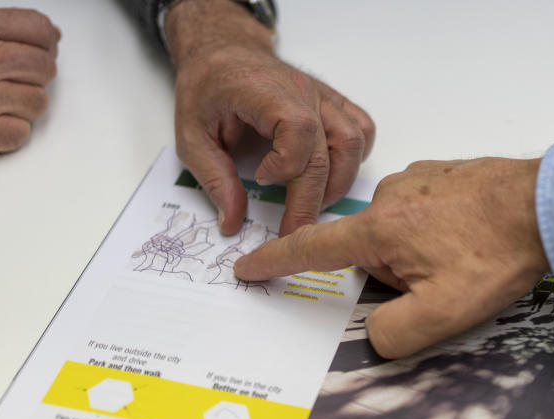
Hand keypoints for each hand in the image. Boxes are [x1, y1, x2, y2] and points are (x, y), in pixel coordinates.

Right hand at [0, 8, 58, 163]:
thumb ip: (2, 31)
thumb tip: (52, 35)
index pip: (37, 28)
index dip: (46, 44)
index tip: (42, 51)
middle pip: (44, 67)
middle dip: (35, 77)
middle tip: (10, 82)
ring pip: (38, 101)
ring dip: (22, 106)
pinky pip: (22, 132)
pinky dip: (10, 132)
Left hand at [165, 0, 374, 236]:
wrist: (224, 52)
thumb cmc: (207, 90)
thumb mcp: (191, 136)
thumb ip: (214, 179)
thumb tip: (233, 223)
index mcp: (262, 91)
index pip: (298, 128)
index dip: (286, 165)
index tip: (260, 179)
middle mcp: (301, 90)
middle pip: (326, 150)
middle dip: (310, 200)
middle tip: (291, 231)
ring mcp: (321, 95)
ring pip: (352, 142)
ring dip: (338, 182)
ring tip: (313, 204)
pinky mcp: (332, 102)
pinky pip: (361, 130)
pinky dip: (354, 159)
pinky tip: (332, 175)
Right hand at [234, 157, 548, 357]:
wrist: (548, 205)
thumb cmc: (498, 254)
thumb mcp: (443, 312)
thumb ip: (394, 334)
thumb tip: (374, 335)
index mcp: (380, 229)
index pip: (313, 249)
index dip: (276, 262)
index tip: (247, 266)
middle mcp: (391, 196)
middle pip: (369, 253)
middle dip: (396, 278)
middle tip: (443, 283)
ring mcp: (418, 180)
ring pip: (399, 235)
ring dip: (421, 256)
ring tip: (466, 260)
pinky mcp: (443, 174)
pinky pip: (424, 213)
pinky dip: (439, 233)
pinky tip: (472, 239)